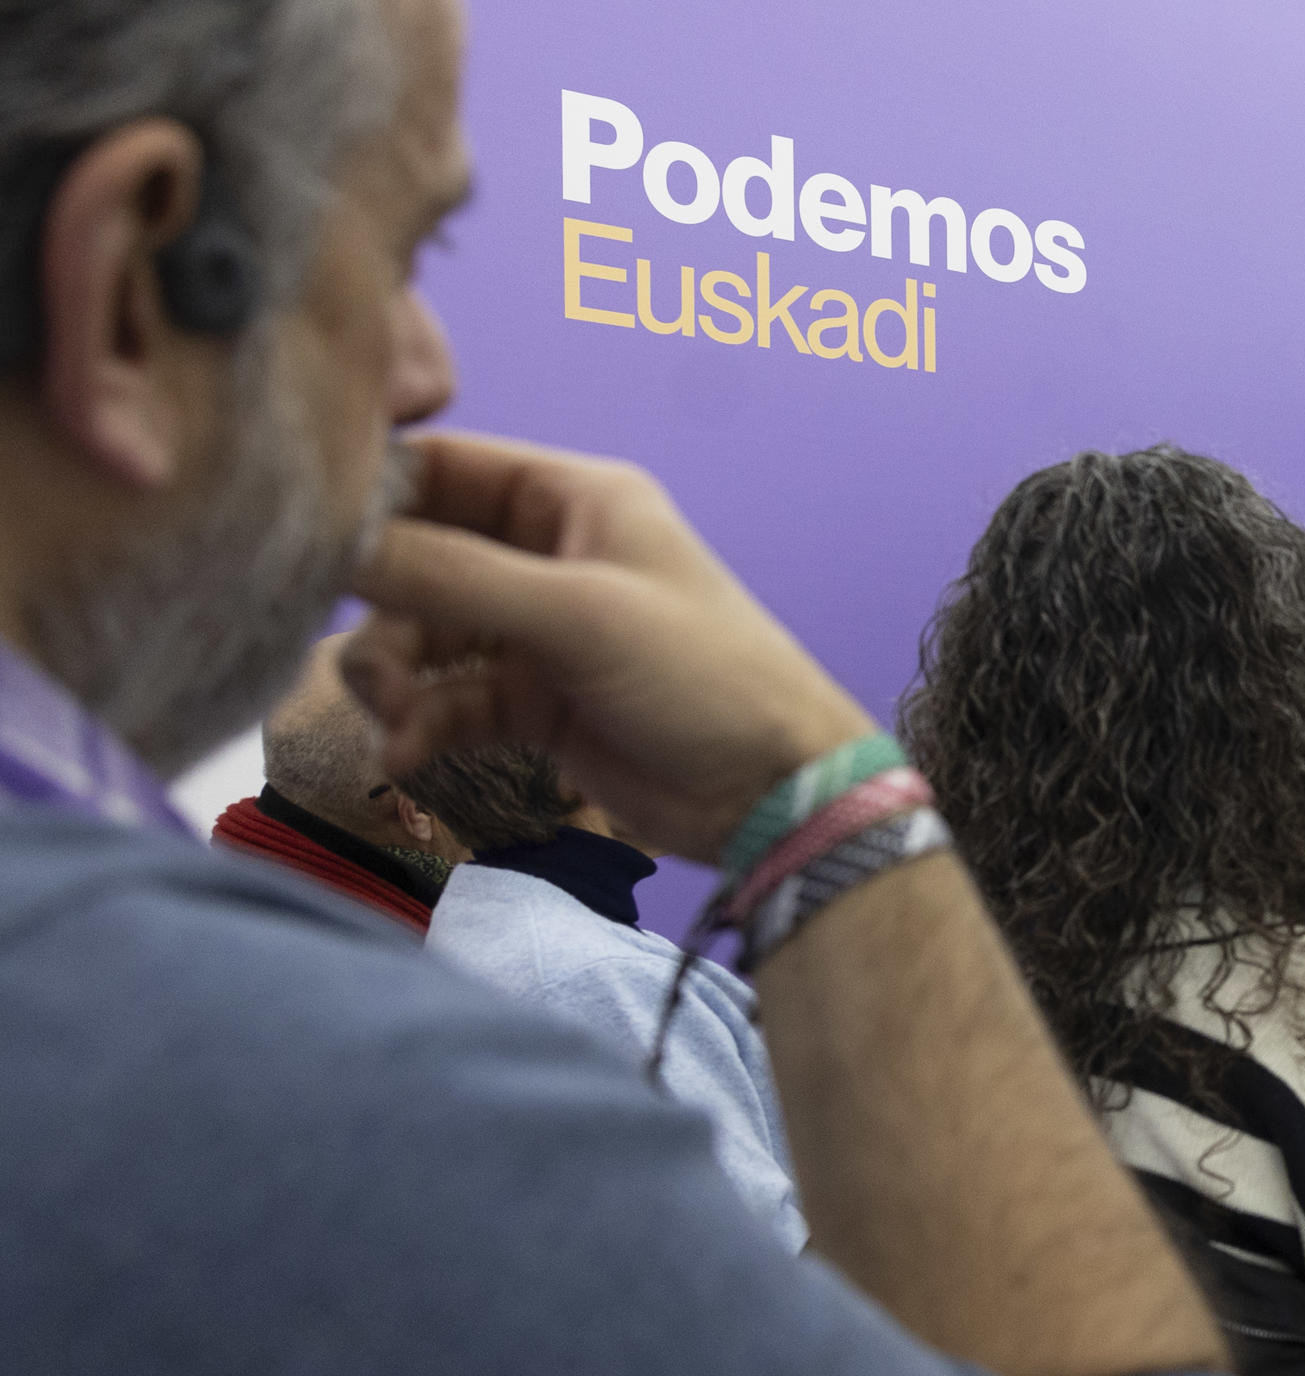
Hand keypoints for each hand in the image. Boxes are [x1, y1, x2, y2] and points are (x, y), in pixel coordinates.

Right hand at [342, 433, 875, 864]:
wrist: (771, 792)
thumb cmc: (702, 676)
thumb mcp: (577, 615)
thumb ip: (453, 578)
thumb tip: (335, 540)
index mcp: (573, 498)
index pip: (443, 466)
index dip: (372, 495)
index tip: (305, 540)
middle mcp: (547, 553)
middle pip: (417, 555)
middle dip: (379, 607)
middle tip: (365, 662)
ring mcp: (535, 630)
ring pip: (422, 634)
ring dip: (394, 676)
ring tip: (400, 721)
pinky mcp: (531, 702)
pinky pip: (446, 698)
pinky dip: (421, 723)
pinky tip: (408, 755)